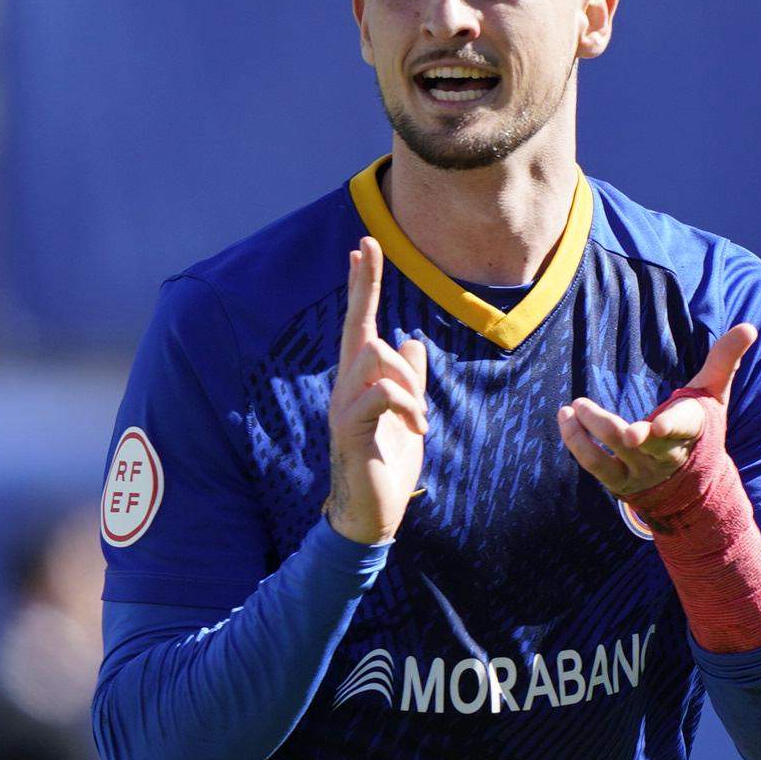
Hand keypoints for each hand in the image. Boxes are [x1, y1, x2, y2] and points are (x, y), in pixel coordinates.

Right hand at [326, 239, 429, 544]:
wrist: (373, 512)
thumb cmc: (388, 464)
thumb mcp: (407, 415)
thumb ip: (409, 379)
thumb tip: (413, 342)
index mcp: (358, 382)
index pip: (357, 323)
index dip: (361, 286)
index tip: (364, 246)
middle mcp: (343, 387)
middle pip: (365, 334)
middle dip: (389, 333)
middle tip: (401, 354)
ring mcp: (342, 407)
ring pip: (375, 359)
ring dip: (409, 387)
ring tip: (418, 422)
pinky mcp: (349, 429)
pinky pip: (381, 393)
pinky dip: (406, 405)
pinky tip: (416, 429)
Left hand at [561, 323, 752, 498]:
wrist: (693, 485)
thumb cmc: (700, 426)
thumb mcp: (714, 393)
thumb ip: (725, 359)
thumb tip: (750, 326)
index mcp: (691, 429)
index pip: (683, 426)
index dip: (669, 426)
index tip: (655, 426)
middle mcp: (666, 454)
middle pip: (640, 443)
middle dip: (613, 430)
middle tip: (583, 406)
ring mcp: (642, 470)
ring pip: (612, 453)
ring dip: (587, 430)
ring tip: (572, 406)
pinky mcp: (621, 482)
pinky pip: (595, 466)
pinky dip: (577, 443)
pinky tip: (565, 418)